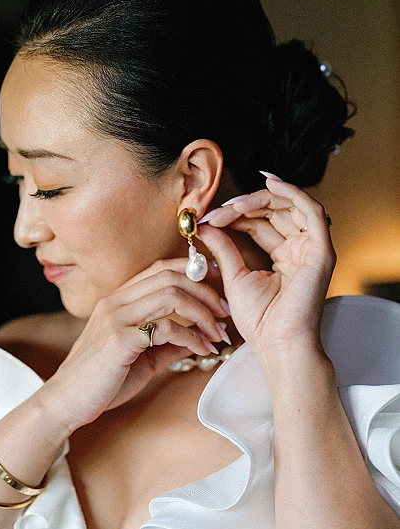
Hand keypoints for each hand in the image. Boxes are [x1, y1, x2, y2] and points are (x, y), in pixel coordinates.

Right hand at [43, 259, 229, 433]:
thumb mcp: (140, 359)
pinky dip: (192, 338)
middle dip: (206, 291)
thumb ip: (166, 345)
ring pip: (171, 295)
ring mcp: (116, 319)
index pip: (160, 269)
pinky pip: (166, 328)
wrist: (66, 403)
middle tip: (225, 312)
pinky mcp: (119, 340)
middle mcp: (116, 302)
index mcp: (118, 300)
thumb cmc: (101, 382)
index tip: (218, 287)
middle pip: (170, 276)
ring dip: (203, 313)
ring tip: (218, 333)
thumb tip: (197, 339)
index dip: (193, 272)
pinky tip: (202, 350)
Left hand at [196, 177, 335, 361]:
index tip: (209, 218)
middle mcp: (300, 249)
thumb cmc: (259, 321)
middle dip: (244, 206)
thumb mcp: (234, 277)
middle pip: (275, 211)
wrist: (278, 345)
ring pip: (291, 205)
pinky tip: (269, 183)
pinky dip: (292, 192)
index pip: (260, 223)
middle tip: (218, 212)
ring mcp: (313, 249)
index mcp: (283, 257)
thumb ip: (224, 249)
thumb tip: (206, 226)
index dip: (235, 215)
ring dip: (261, 199)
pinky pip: (311, 210)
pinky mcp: (322, 250)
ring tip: (234, 206)